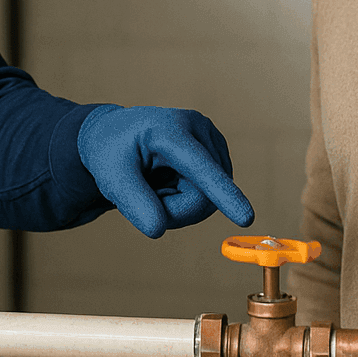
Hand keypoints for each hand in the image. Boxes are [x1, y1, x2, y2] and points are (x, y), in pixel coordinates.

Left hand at [77, 104, 255, 237]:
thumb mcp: (112, 178)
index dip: (223, 193)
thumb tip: (158, 228)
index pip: (200, 168)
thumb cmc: (112, 153)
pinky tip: (169, 179)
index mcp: (169, 129)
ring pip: (209, 200)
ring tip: (155, 182)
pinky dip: (186, 198)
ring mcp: (212, 139)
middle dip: (173, 210)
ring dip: (179, 204)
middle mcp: (198, 128)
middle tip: (145, 196)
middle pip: (203, 197)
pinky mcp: (217, 152)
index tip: (246, 217)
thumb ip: (133, 203)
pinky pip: (211, 195)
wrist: (117, 135)